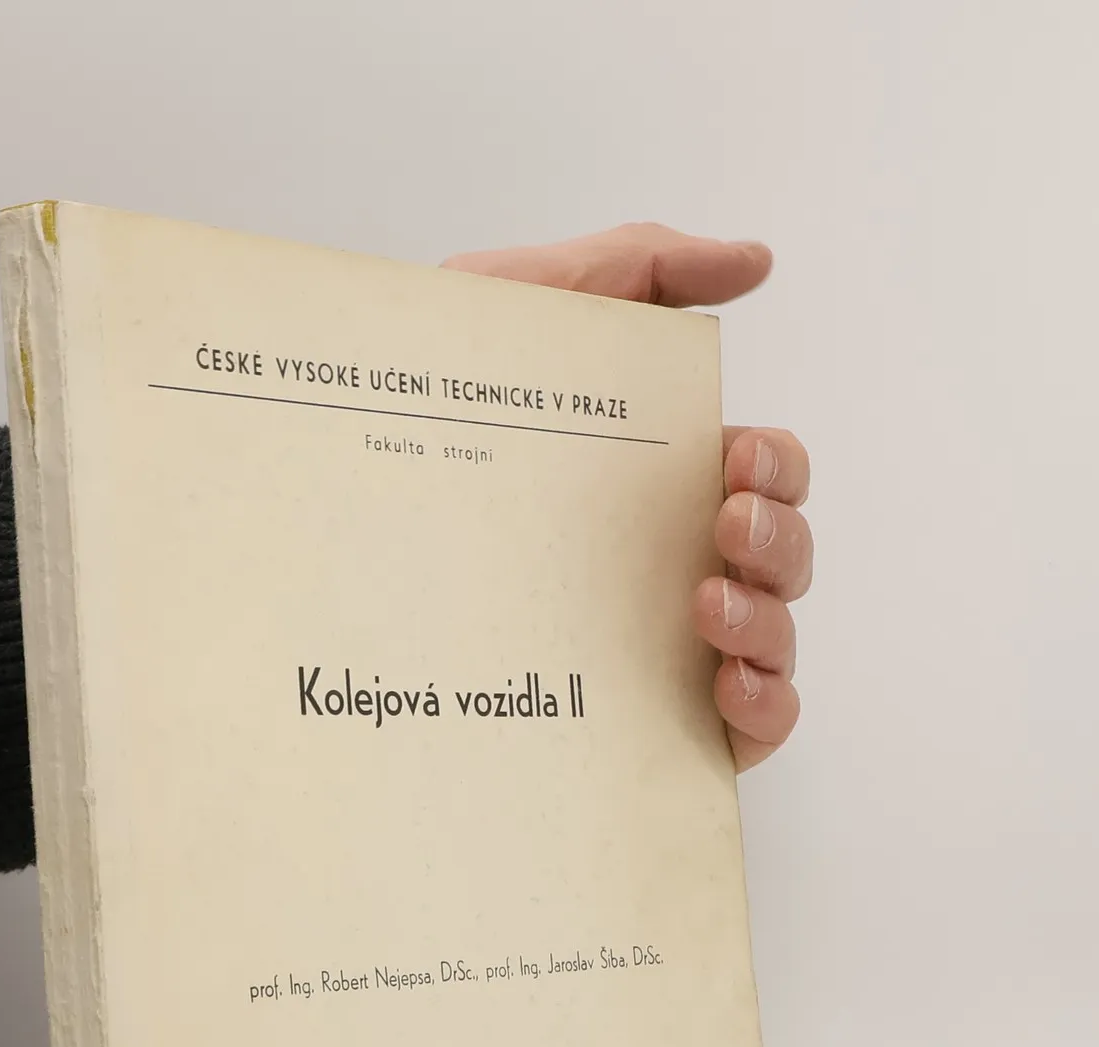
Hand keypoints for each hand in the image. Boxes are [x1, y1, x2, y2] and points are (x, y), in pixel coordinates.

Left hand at [443, 223, 811, 769]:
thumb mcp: (513, 309)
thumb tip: (752, 263)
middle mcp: (667, 567)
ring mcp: (662, 653)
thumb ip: (634, 268)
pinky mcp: (650, 730)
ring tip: (706, 603)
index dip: (777, 464)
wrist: (316, 524)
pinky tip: (723, 683)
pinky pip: (752, 728)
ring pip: (774, 640)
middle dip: (778, 536)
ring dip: (767, 617)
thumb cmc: (415, 412)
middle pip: (782, 555)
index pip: (762, 475)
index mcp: (650, 487)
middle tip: (726, 524)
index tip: (737, 456)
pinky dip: (766, 703)